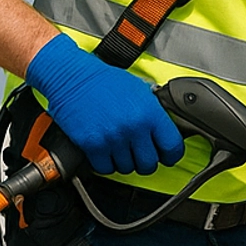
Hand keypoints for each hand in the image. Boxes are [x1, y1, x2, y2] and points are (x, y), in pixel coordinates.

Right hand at [24, 33, 184, 174]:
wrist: (72, 77)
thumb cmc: (103, 80)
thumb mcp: (139, 90)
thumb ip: (154, 112)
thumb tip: (165, 129)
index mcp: (150, 113)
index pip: (172, 147)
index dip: (171, 155)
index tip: (166, 156)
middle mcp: (133, 127)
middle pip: (149, 164)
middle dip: (145, 162)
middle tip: (139, 154)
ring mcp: (113, 138)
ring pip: (127, 168)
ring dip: (124, 162)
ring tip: (119, 148)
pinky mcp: (93, 145)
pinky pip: (106, 168)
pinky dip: (105, 163)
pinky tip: (105, 151)